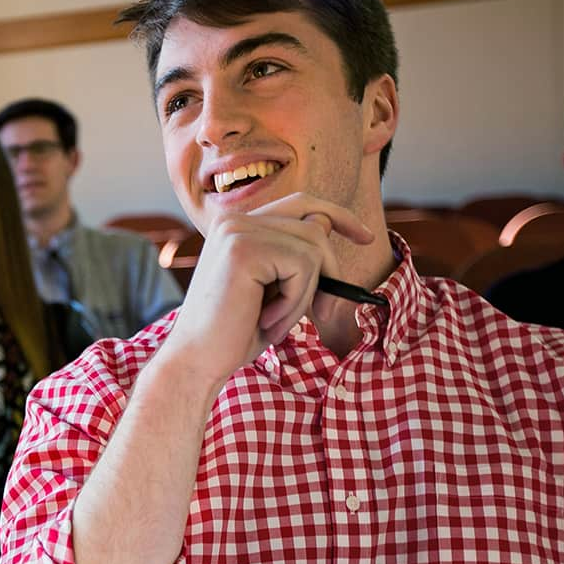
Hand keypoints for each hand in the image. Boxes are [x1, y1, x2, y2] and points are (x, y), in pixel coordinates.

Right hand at [163, 193, 373, 388]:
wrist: (197, 360)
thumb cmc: (234, 332)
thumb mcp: (275, 289)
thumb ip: (296, 257)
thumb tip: (327, 227)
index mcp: (237, 225)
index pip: (301, 203)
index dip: (338, 216)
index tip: (367, 237)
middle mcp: (234, 219)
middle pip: (315, 226)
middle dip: (328, 272)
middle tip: (324, 314)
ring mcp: (237, 230)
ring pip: (313, 248)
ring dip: (306, 294)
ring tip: (275, 319)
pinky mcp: (244, 248)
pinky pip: (304, 266)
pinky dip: (296, 301)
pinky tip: (267, 319)